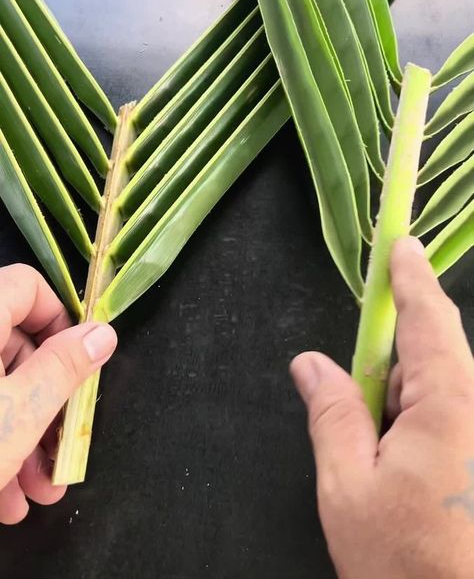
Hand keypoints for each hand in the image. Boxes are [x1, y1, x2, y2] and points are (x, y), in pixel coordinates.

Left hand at [0, 264, 116, 523]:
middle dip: (46, 405)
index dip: (60, 322)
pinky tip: (1, 500)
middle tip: (62, 452)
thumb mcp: (20, 412)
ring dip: (23, 440)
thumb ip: (65, 368)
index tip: (78, 367)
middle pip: (12, 346)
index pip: (28, 287)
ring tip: (37, 494)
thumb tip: (102, 332)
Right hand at [291, 237, 473, 578]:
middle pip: (432, 356)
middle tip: (365, 424)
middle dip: (391, 369)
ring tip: (383, 467)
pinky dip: (421, 427)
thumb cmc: (405, 563)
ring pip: (441, 391)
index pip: (427, 319)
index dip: (410, 277)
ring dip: (404, 406)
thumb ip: (332, 414)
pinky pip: (453, 418)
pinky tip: (406, 474)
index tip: (401, 244)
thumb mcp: (349, 488)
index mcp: (451, 404)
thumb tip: (310, 362)